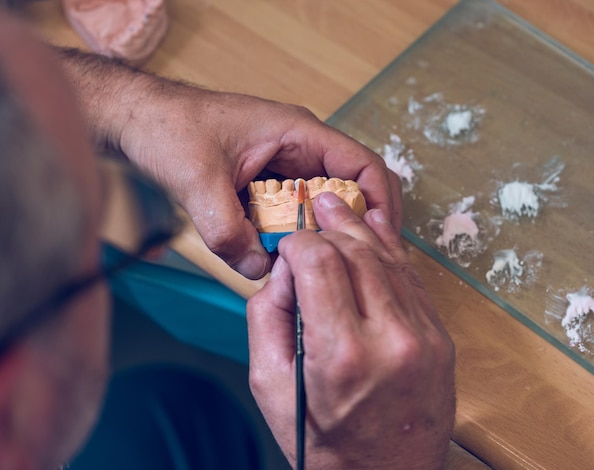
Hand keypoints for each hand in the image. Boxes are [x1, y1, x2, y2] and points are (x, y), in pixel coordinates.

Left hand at [118, 83, 401, 278]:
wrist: (136, 120)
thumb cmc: (168, 128)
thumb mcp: (198, 181)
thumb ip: (229, 231)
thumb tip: (260, 270)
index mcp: (298, 132)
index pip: (362, 165)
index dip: (379, 204)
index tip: (378, 244)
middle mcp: (297, 149)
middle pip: (346, 193)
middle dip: (347, 231)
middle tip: (345, 270)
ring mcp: (281, 168)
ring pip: (316, 209)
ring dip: (315, 238)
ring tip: (312, 271)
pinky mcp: (263, 185)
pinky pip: (288, 216)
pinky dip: (288, 238)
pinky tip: (278, 260)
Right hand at [247, 192, 454, 468]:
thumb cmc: (324, 443)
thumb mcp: (270, 385)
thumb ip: (266, 317)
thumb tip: (284, 270)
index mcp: (341, 354)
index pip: (318, 262)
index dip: (297, 243)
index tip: (287, 248)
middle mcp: (390, 340)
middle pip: (356, 250)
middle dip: (328, 226)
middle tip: (312, 211)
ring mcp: (423, 338)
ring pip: (389, 257)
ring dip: (359, 229)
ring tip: (338, 209)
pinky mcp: (440, 339)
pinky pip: (411, 278)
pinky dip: (388, 251)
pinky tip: (372, 234)